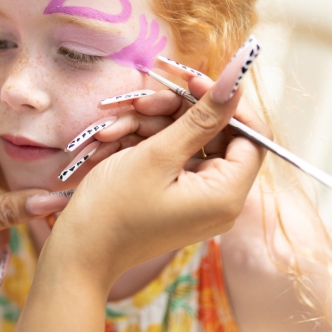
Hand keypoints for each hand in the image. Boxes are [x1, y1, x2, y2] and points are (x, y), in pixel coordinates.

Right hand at [49, 76, 267, 286]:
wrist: (79, 251)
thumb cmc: (115, 208)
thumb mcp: (157, 155)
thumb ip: (201, 118)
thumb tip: (237, 82)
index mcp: (227, 194)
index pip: (251, 137)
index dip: (226, 105)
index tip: (193, 81)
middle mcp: (219, 199)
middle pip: (214, 135)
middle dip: (175, 113)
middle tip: (141, 102)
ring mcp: (196, 199)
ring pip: (185, 141)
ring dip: (150, 127)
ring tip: (114, 128)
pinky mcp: (175, 197)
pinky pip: (170, 158)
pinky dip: (144, 144)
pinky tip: (112, 141)